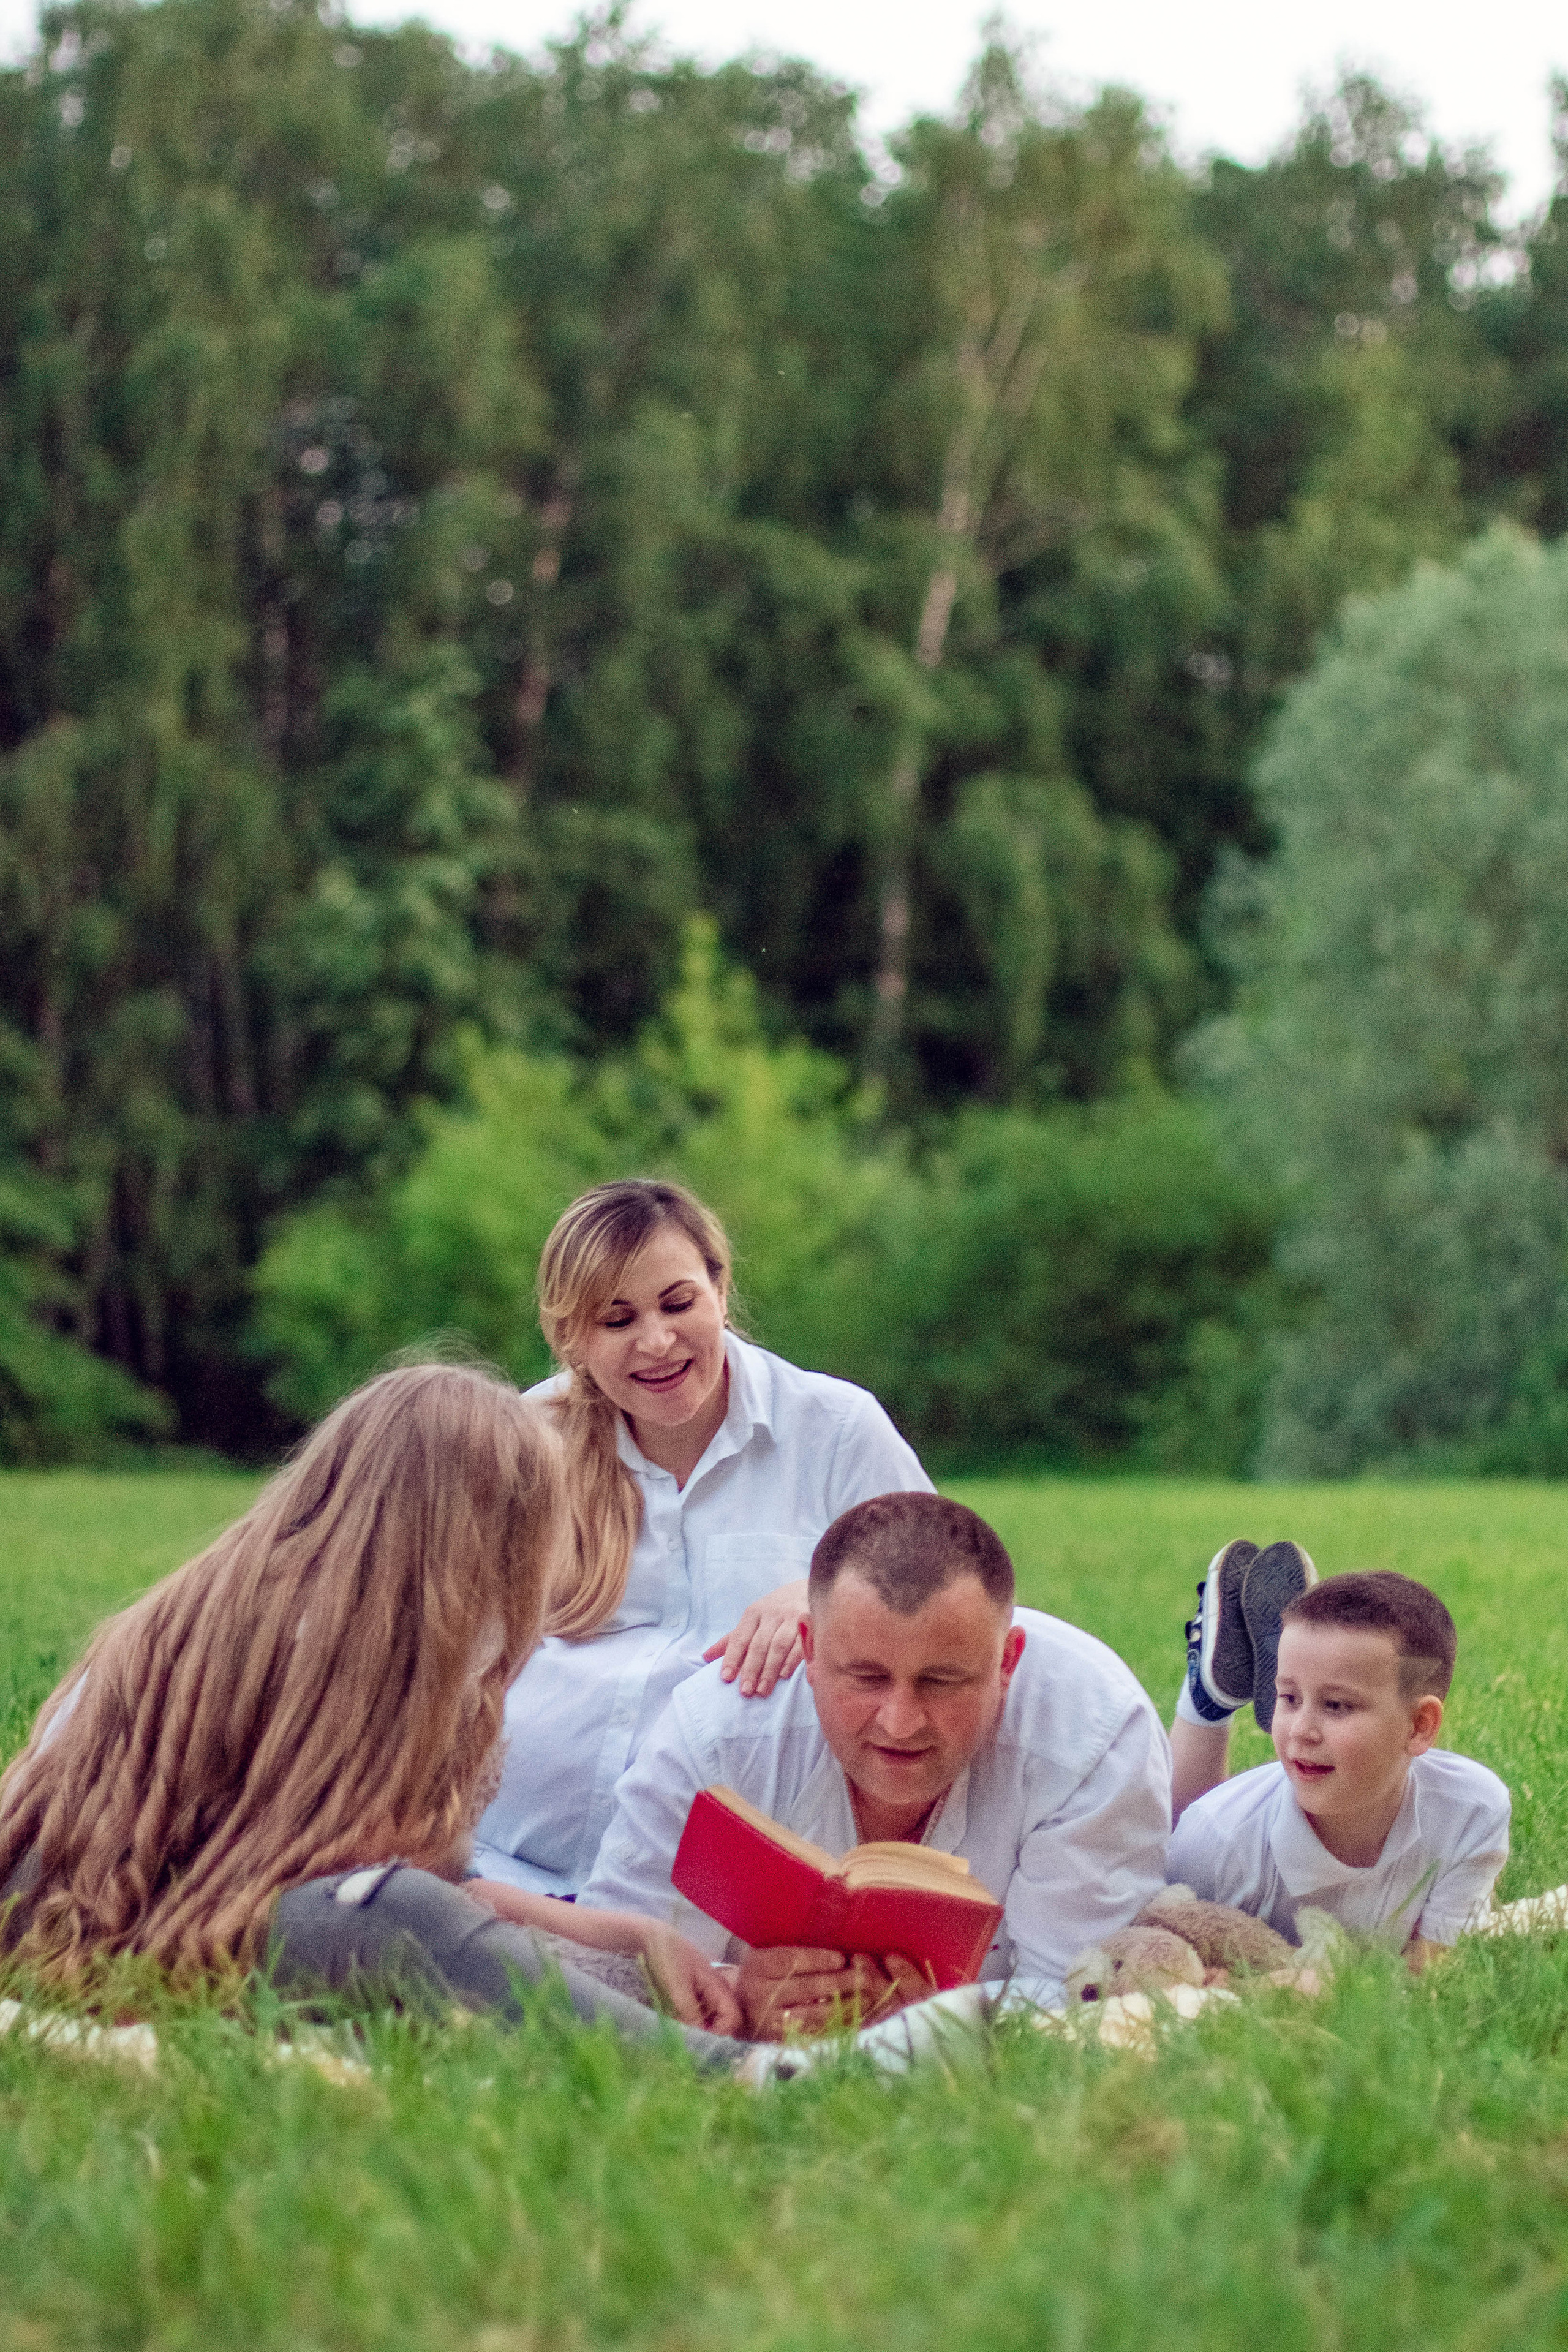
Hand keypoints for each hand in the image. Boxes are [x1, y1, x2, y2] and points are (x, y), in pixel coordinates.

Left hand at [638, 1922, 744, 2034]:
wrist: (654, 1939)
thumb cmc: (668, 1957)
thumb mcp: (677, 1985)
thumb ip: (690, 2010)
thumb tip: (701, 2036)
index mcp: (718, 1986)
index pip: (733, 2017)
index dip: (721, 2031)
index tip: (700, 2038)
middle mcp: (716, 1991)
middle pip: (723, 2021)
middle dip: (707, 2033)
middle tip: (686, 2036)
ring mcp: (706, 1993)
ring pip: (709, 2020)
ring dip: (697, 2028)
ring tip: (677, 2028)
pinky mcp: (694, 1995)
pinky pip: (698, 2014)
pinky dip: (689, 2021)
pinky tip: (675, 2020)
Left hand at [703, 1578, 808, 1696]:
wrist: (809, 1588)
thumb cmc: (775, 1611)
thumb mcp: (752, 1619)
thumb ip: (732, 1639)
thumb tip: (706, 1657)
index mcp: (754, 1613)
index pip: (740, 1637)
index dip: (732, 1658)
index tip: (726, 1678)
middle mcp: (772, 1613)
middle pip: (759, 1644)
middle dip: (751, 1669)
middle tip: (745, 1692)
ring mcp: (792, 1617)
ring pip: (778, 1646)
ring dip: (770, 1670)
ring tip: (762, 1690)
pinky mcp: (811, 1622)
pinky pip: (800, 1644)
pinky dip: (792, 1660)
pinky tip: (784, 1676)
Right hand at [734, 1945, 931, 2040]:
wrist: (735, 2006)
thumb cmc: (762, 1972)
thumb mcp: (767, 1953)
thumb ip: (794, 1953)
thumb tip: (838, 1953)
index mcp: (757, 1965)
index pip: (790, 1960)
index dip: (817, 1959)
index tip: (841, 1957)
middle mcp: (760, 1993)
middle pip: (804, 1988)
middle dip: (837, 1983)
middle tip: (865, 1979)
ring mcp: (768, 2020)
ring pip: (810, 2014)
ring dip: (841, 2007)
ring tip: (866, 1999)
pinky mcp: (778, 2039)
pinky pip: (810, 2032)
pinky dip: (833, 2025)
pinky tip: (853, 2018)